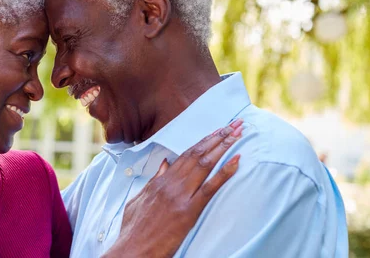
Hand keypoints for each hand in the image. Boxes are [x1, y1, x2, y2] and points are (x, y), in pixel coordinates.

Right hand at [104, 119, 243, 257]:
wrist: (131, 250)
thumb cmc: (133, 229)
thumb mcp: (139, 200)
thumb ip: (154, 181)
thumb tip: (165, 164)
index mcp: (160, 181)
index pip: (186, 154)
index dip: (204, 141)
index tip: (218, 130)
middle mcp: (170, 184)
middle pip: (198, 154)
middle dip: (218, 137)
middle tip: (235, 124)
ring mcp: (179, 196)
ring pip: (204, 164)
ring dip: (224, 147)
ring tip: (238, 133)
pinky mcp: (188, 212)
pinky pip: (210, 188)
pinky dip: (224, 172)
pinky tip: (236, 161)